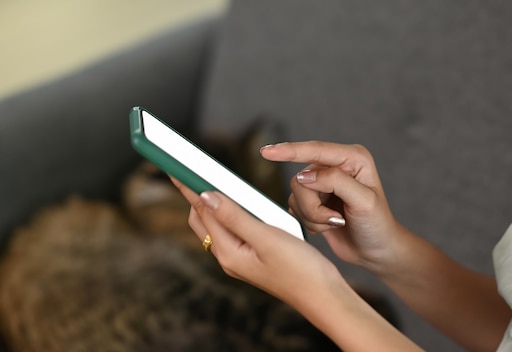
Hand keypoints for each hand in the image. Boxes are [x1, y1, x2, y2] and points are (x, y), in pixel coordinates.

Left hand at [171, 179, 343, 306]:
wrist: (323, 295)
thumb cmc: (300, 269)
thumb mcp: (267, 237)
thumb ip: (234, 216)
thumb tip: (205, 196)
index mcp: (228, 253)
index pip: (202, 211)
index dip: (189, 186)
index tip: (176, 166)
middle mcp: (229, 257)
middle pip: (202, 219)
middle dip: (195, 194)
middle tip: (190, 168)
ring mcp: (240, 259)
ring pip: (217, 225)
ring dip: (213, 203)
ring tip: (210, 180)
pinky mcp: (252, 257)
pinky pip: (233, 230)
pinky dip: (230, 213)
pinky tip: (241, 203)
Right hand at [261, 141, 403, 271]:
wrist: (377, 251)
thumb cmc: (378, 225)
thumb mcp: (364, 201)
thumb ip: (335, 182)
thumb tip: (305, 175)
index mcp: (352, 158)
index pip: (315, 150)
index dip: (289, 151)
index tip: (267, 152)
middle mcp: (335, 167)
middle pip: (301, 180)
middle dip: (314, 206)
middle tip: (335, 218)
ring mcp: (323, 185)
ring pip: (295, 196)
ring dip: (313, 216)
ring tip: (335, 222)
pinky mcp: (313, 201)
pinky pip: (295, 209)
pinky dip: (310, 222)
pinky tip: (329, 225)